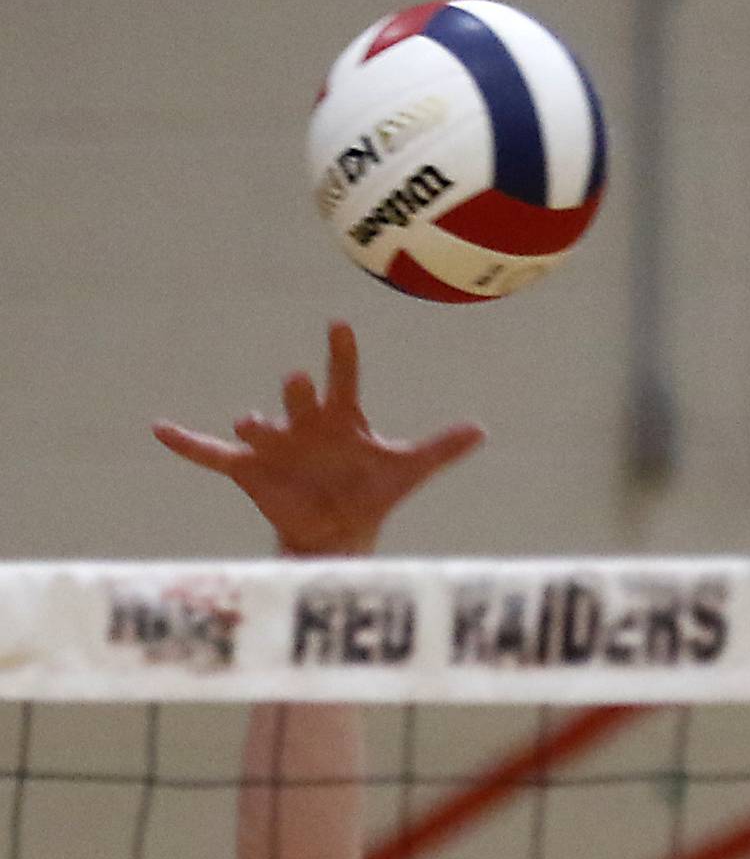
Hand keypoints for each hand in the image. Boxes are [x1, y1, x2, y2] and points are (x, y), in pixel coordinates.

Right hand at [153, 322, 484, 556]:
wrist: (338, 534)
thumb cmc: (370, 493)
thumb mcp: (406, 472)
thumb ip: (440, 449)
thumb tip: (482, 430)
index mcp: (340, 417)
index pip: (343, 377)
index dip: (342, 352)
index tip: (339, 324)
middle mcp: (304, 424)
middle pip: (299, 398)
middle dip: (297, 393)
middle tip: (298, 382)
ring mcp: (275, 445)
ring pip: (259, 426)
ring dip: (254, 426)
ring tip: (250, 425)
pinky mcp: (249, 471)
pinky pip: (211, 455)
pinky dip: (187, 444)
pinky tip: (160, 429)